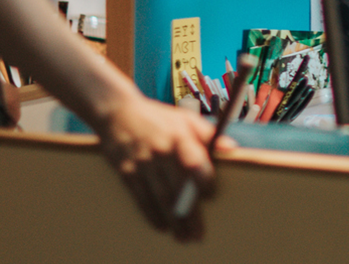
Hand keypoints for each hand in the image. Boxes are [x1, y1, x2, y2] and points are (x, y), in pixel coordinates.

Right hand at [93, 93, 230, 240]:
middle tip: (198, 234)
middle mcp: (161, 151)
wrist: (117, 112)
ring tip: (183, 236)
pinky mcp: (126, 171)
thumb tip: (231, 148)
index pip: (195, 162)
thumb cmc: (157, 117)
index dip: (204, 181)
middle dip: (189, 214)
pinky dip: (151, 214)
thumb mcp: (185, 118)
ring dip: (173, 220)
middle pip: (178, 187)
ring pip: (160, 197)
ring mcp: (142, 163)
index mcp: (179, 137)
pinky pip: (140, 197)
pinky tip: (162, 226)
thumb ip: (209, 134)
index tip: (211, 196)